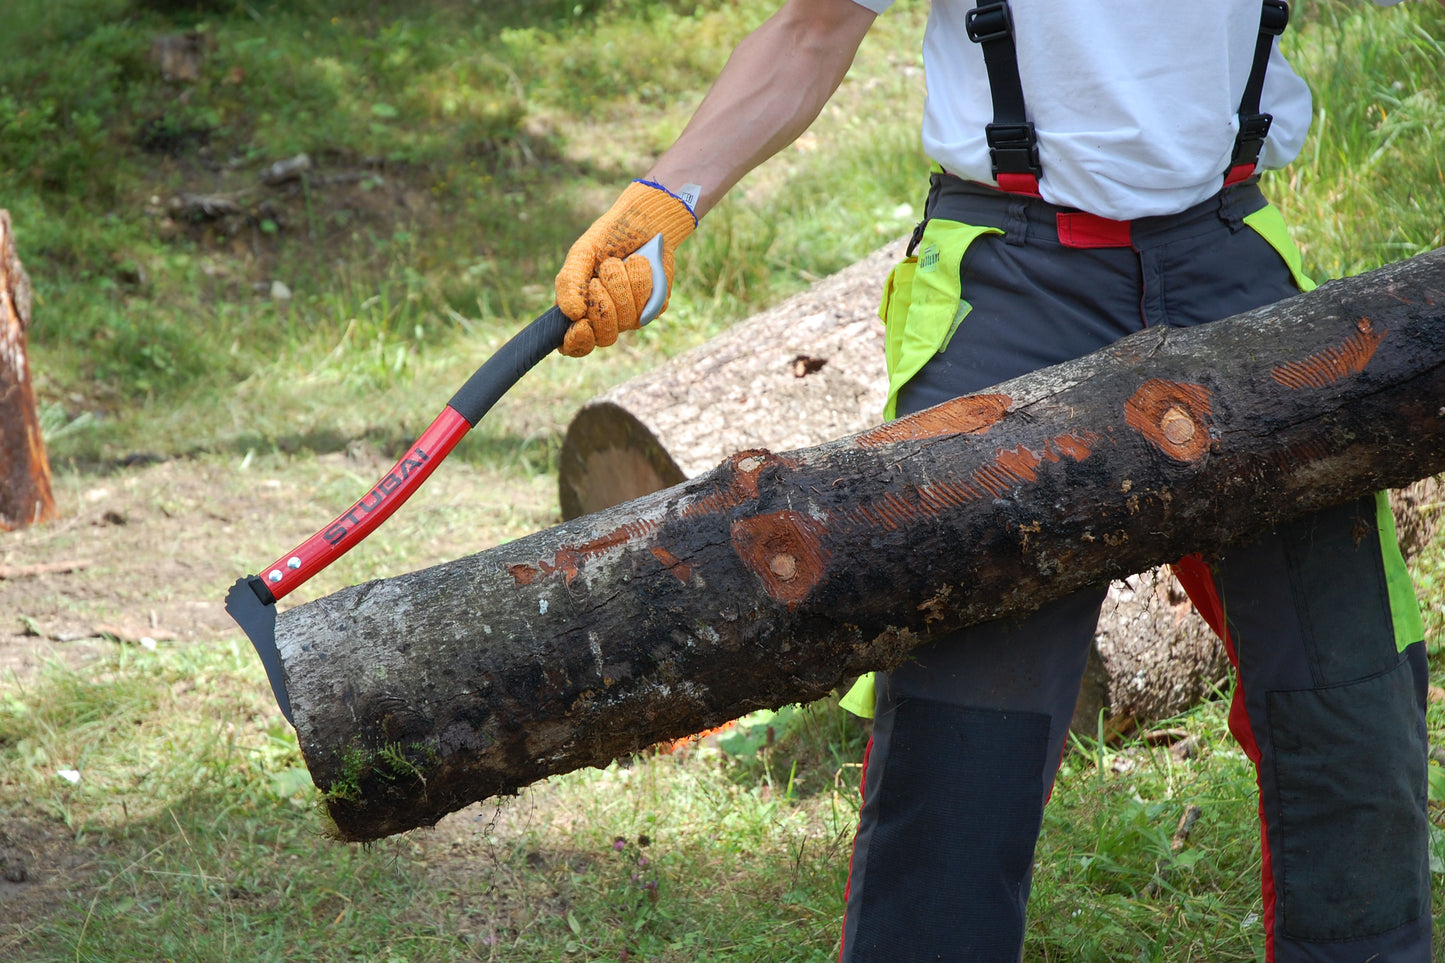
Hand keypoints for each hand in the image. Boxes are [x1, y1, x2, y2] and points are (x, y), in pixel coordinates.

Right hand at [554, 180, 695, 356]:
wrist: (642, 222)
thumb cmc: (606, 240)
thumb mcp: (581, 255)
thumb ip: (570, 283)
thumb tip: (571, 314)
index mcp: (580, 311)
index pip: (575, 346)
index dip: (578, 342)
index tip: (582, 324)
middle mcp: (605, 320)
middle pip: (605, 335)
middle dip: (603, 302)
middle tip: (601, 275)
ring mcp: (631, 317)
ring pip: (628, 320)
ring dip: (622, 284)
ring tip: (621, 263)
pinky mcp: (653, 308)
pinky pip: (648, 307)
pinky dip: (641, 279)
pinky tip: (639, 264)